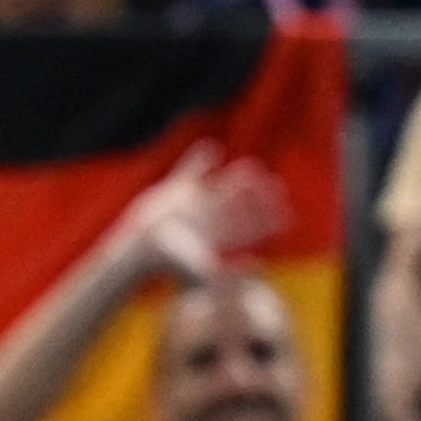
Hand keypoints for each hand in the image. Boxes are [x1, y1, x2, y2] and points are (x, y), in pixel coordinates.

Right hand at [109, 141, 286, 284]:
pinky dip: (199, 160)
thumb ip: (219, 270)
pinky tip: (211, 149)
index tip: (283, 213)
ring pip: (220, 187)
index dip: (265, 221)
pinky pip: (190, 171)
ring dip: (236, 179)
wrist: (137, 252)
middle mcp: (208, 219)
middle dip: (257, 198)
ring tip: (251, 168)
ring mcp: (192, 204)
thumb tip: (241, 272)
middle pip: (239, 206)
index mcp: (217, 235)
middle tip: (276, 187)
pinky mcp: (174, 192)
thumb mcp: (196, 266)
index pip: (247, 227)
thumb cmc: (167, 262)